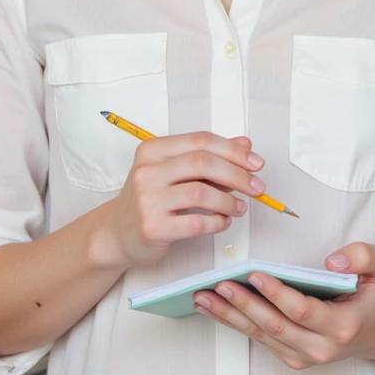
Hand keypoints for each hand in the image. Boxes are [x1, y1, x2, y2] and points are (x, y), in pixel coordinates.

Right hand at [103, 131, 266, 269]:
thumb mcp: (174, 172)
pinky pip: (195, 223)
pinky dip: (217, 222)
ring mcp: (147, 200)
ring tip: (240, 208)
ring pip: (201, 193)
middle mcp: (147, 172)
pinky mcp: (152, 228)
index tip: (256, 163)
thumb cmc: (151, 199)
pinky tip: (223, 222)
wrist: (116, 233)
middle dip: (238, 175)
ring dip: (229, 201)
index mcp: (152, 150)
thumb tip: (245, 145)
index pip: (200, 141)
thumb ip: (209, 157)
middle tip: (257, 187)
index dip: (234, 151)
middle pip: (202, 163)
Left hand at [193, 242, 374, 369]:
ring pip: (261, 335)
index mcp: (344, 325)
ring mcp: (304, 356)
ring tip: (203, 296)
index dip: (277, 293)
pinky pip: (259, 338)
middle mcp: (322, 347)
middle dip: (244, 304)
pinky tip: (213, 306)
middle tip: (218, 284)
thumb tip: (332, 260)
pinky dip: (234, 321)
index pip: (303, 311)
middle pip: (274, 326)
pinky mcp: (291, 356)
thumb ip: (364, 255)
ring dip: (230, 315)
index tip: (255, 273)